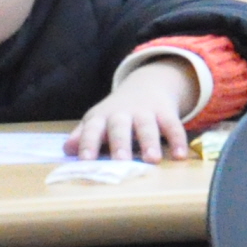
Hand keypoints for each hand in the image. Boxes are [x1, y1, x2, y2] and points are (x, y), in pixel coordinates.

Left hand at [67, 59, 198, 160]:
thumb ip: (82, 135)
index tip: (85, 160)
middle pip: (120, 127)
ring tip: (153, 159)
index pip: (92, 129)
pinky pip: (173, 125)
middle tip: (121, 161)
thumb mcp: (97, 120)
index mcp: (102, 117)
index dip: (88, 143)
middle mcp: (123, 113)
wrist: (147, 85)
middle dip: (120, 143)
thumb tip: (66, 149)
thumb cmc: (116, 113)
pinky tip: (180, 156)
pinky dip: (178, 140)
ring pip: (147, 126)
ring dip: (150, 142)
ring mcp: (146, 111)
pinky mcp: (166, 112)